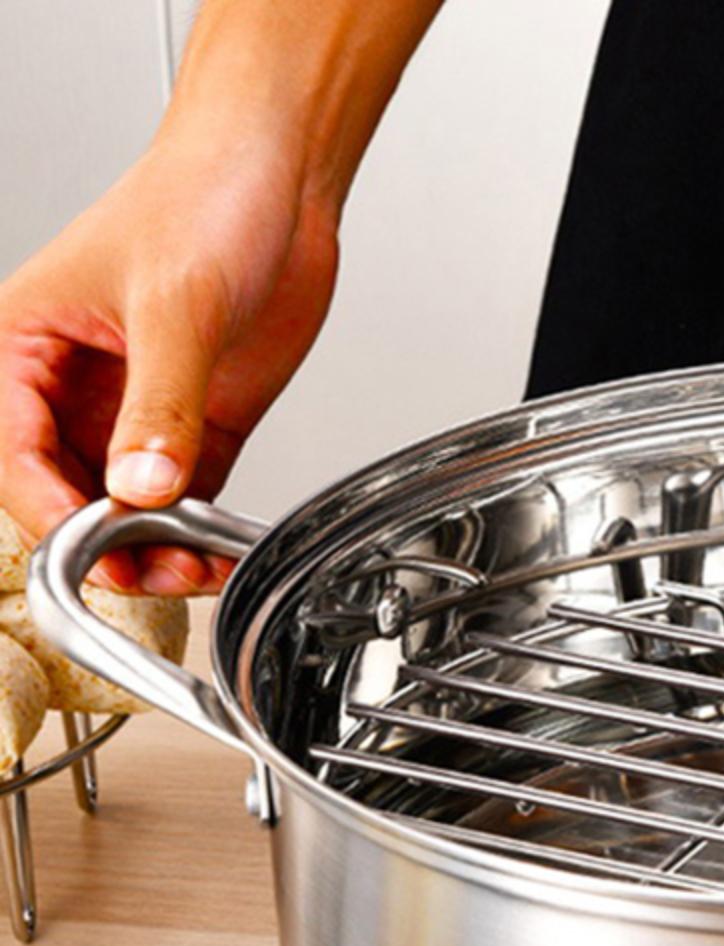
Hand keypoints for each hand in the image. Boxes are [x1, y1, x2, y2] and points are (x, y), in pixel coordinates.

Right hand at [0, 131, 337, 594]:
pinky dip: (199, 532)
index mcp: (23, 343)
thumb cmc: (202, 197)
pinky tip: (223, 551)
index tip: (99, 547)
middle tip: (158, 574)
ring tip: (197, 570)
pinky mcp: (194, 423)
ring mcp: (134, 409)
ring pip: (125, 506)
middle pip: (66, 493)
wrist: (279, 177)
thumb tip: (140, 486)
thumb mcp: (174, 305)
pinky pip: (186, 498)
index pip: (14, 455)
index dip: (53, 512)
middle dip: (107, 543)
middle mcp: (71, 385)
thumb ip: (159, 403)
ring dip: (155, 549)